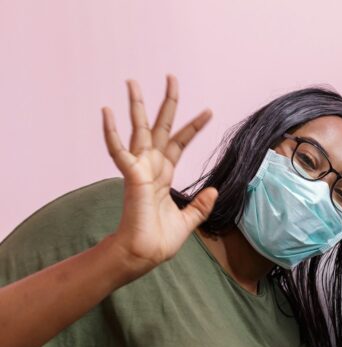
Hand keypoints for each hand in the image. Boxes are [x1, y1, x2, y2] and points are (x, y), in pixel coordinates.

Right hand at [102, 75, 217, 276]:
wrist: (145, 254)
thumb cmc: (159, 240)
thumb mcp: (189, 221)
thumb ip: (200, 205)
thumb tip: (214, 190)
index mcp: (163, 175)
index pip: (179, 143)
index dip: (193, 127)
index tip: (209, 111)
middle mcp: (151, 167)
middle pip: (159, 127)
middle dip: (166, 103)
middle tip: (172, 77)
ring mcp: (140, 169)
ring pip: (137, 130)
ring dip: (136, 106)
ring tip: (133, 81)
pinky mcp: (131, 176)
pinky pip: (118, 151)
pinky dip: (111, 132)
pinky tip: (107, 112)